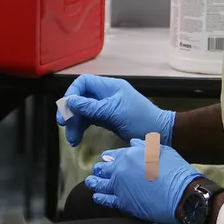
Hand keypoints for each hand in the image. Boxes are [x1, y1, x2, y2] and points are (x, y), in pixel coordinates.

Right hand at [57, 75, 174, 147]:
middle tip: (64, 125)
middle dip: (71, 112)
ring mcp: (107, 107)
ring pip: (83, 111)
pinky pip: (90, 120)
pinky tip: (77, 138)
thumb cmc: (140, 120)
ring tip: (72, 140)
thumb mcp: (114, 113)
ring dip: (75, 124)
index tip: (66, 108)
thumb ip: (91, 107)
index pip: (84, 82)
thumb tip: (69, 101)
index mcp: (110, 87)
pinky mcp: (108, 119)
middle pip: (81, 98)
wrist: (160, 134)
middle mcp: (106, 94)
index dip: (72, 92)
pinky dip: (82, 128)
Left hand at [85, 139, 202, 223]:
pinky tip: (96, 197)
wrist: (182, 194)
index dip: (110, 157)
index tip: (105, 158)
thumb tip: (133, 143)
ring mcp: (120, 187)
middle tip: (95, 170)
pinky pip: (107, 200)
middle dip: (100, 169)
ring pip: (101, 184)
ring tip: (90, 182)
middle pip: (105, 168)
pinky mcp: (123, 203)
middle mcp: (122, 169)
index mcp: (131, 154)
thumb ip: (145, 146)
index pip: (115, 154)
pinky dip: (100, 198)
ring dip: (95, 182)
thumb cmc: (177, 171)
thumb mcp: (163, 151)